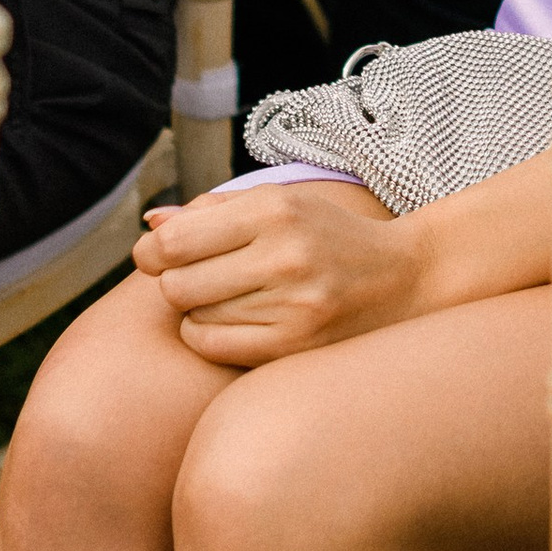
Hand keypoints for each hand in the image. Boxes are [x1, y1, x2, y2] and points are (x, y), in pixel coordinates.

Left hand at [132, 177, 419, 363]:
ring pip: (194, 318)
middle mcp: (284, 257)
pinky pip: (213, 347)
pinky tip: (232, 321)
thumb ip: (212, 210)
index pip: (176, 241)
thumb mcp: (278, 203)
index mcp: (276, 210)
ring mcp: (292, 306)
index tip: (156, 255)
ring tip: (227, 297)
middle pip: (177, 284)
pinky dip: (208, 336)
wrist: (402, 279)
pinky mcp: (294, 346)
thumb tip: (149, 224)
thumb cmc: (327, 236)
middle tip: (194, 277)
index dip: (152, 252)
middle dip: (173, 282)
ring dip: (196, 310)